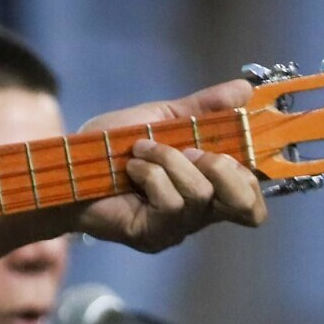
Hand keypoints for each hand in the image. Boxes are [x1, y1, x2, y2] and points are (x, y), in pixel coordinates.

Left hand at [73, 78, 266, 252]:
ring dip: (170, 161)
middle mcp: (200, 213)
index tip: (236, 139)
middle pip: (248, 208)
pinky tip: (131, 169)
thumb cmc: (112, 147)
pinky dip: (152, 175)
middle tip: (191, 150)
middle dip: (224, 168)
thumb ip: (205, 108)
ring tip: (141, 152)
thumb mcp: (162, 118)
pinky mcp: (154, 235)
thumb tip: (247, 89)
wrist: (67, 165)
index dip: (256, 172)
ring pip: (202, 194)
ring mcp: (178, 228)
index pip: (254, 197)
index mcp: (209, 186)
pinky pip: (172, 203)